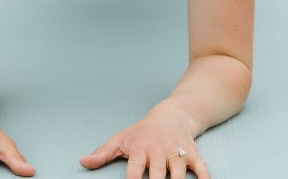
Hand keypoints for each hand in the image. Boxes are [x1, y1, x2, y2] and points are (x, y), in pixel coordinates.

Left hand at [79, 98, 209, 178]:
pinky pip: (201, 166)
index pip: (134, 171)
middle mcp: (159, 151)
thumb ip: (102, 153)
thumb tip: (83, 161)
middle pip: (157, 173)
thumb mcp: (121, 139)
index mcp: (140, 149)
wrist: (171, 115)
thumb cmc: (143, 132)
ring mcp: (176, 152)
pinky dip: (204, 176)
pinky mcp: (192, 154)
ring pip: (179, 170)